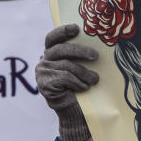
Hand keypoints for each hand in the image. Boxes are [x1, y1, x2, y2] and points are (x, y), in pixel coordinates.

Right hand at [35, 23, 99, 140]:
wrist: (75, 112)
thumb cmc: (81, 87)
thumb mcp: (81, 67)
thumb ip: (80, 55)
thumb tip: (97, 39)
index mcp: (51, 54)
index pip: (52, 38)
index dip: (62, 31)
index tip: (77, 28)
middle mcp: (44, 61)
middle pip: (60, 50)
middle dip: (80, 51)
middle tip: (96, 56)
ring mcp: (42, 73)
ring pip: (66, 66)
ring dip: (84, 72)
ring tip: (95, 79)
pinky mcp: (44, 84)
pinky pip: (64, 77)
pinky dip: (78, 82)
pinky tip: (84, 88)